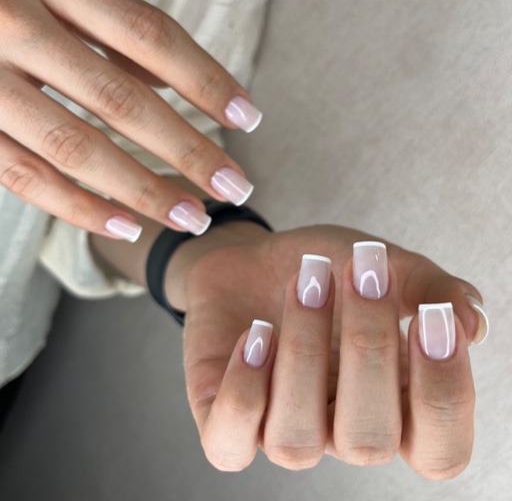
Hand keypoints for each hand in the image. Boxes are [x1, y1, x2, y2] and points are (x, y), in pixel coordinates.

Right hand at [0, 0, 259, 240]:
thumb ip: (110, 28)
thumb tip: (172, 85)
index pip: (149, 36)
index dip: (205, 80)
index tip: (249, 119)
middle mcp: (11, 21)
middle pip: (121, 100)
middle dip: (187, 150)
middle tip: (236, 187)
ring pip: (75, 146)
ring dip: (143, 190)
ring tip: (192, 218)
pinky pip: (23, 175)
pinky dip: (78, 206)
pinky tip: (126, 226)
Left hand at [177, 224, 485, 476]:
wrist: (252, 261)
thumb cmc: (322, 269)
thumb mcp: (379, 265)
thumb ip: (429, 289)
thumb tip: (472, 323)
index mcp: (390, 407)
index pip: (438, 450)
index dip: (445, 395)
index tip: (434, 317)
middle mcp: (339, 430)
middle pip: (368, 442)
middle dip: (368, 350)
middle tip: (363, 273)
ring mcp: (280, 431)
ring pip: (296, 441)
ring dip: (304, 353)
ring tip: (305, 284)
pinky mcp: (225, 422)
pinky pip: (231, 441)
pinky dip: (244, 389)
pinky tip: (256, 333)